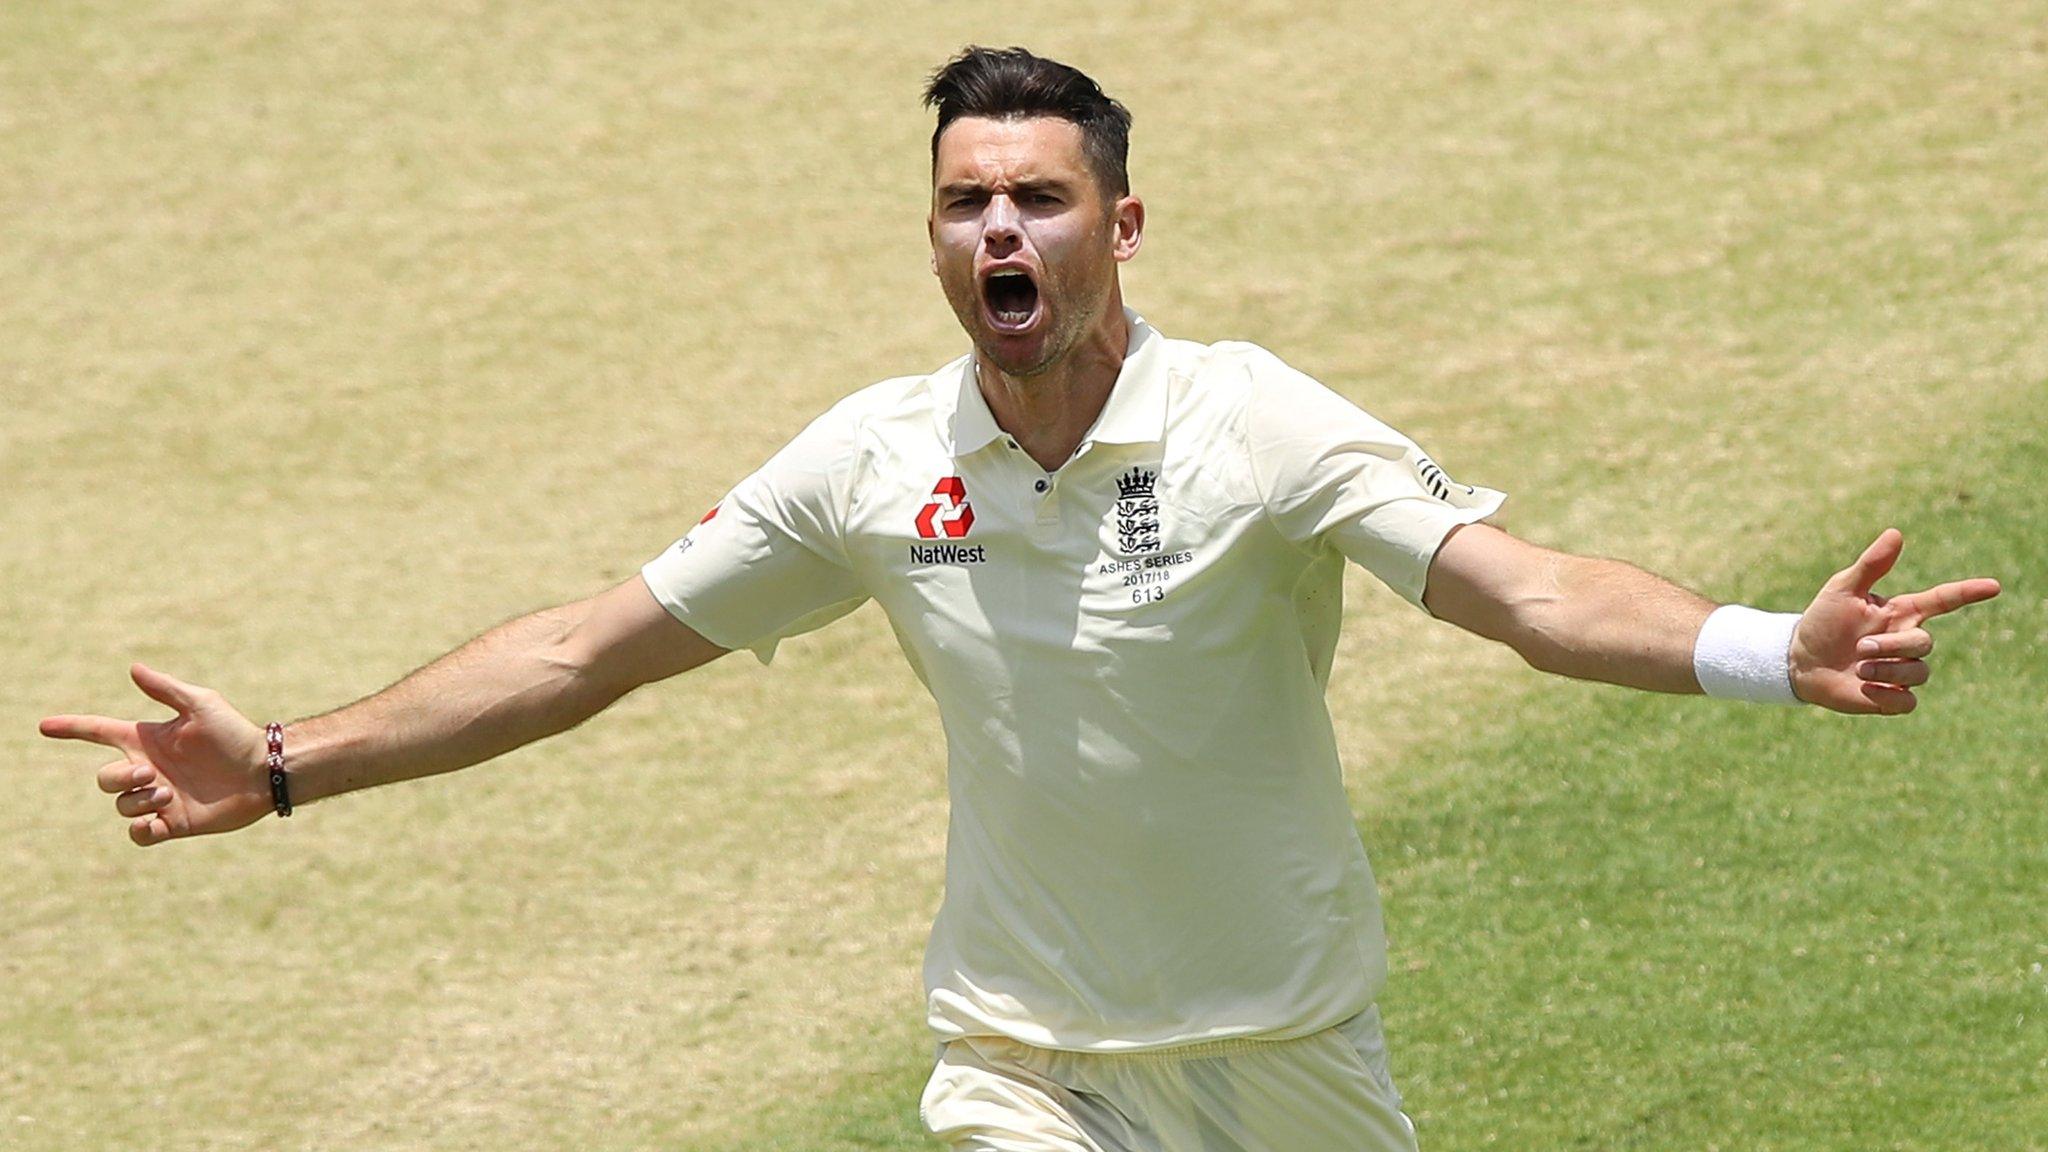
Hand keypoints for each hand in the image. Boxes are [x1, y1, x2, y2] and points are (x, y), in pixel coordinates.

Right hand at [40, 664, 272, 845]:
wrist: (265, 770)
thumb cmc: (236, 734)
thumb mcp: (201, 705)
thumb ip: (166, 690)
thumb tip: (133, 668)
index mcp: (148, 740)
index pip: (99, 732)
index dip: (72, 728)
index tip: (45, 726)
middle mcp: (149, 769)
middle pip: (104, 778)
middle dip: (118, 777)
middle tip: (151, 774)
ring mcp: (159, 797)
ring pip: (121, 805)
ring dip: (138, 800)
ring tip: (168, 794)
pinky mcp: (174, 823)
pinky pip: (139, 834)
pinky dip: (141, 830)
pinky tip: (157, 820)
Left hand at [1790, 529, 2000, 713]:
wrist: (1800, 661)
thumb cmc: (1822, 621)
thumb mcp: (1842, 590)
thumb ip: (1871, 565)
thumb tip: (1896, 533)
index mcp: (1901, 612)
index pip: (1943, 601)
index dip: (1968, 593)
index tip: (1994, 586)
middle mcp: (1905, 641)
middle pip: (1925, 643)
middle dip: (1894, 646)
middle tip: (1861, 647)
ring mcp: (1900, 671)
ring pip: (1919, 673)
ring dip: (1889, 670)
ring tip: (1858, 667)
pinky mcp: (1890, 698)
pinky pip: (1908, 702)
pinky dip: (1889, 696)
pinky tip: (1866, 688)